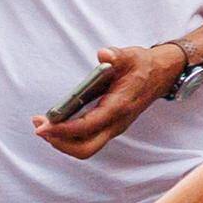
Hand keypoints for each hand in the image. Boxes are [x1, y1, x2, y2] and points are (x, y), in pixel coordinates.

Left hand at [37, 40, 191, 159]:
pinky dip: (69, 137)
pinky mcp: (110, 127)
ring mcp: (114, 127)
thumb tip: (104, 54)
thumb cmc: (143, 66)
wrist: (163, 74)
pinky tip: (57, 122)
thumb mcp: (131, 56)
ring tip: (44, 125)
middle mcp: (117, 122)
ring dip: (62, 141)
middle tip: (40, 128)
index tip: (43, 124)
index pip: (88, 126)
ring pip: (85, 148)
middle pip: (85, 148)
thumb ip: (117, 55)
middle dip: (59, 142)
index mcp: (119, 106)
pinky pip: (87, 140)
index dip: (63, 129)